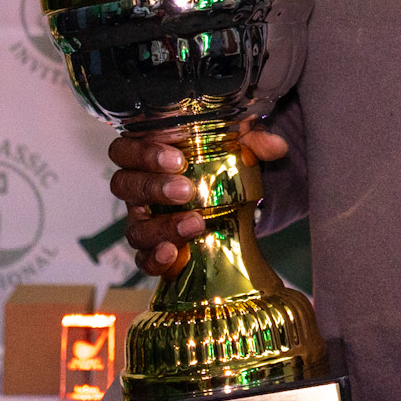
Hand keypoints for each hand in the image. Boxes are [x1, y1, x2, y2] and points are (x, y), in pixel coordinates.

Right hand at [107, 121, 288, 276]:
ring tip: (196, 224)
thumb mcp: (237, 144)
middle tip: (186, 191)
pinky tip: (173, 255)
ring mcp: (144, 221)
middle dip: (153, 188)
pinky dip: (155, 260)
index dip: (142, 153)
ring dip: (163, 227)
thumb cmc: (219, 161)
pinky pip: (143, 259)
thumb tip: (277, 146)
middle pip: (124, 186)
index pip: (124, 150)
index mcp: (147, 156)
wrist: (231, 198)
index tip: (177, 158)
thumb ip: (253, 140)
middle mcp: (138, 188)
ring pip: (135, 227)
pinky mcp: (155, 250)